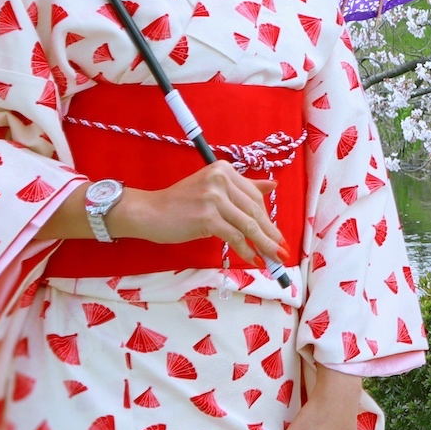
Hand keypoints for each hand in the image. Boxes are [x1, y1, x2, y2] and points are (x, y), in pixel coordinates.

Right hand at [112, 162, 283, 265]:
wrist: (149, 212)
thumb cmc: (180, 203)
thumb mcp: (212, 189)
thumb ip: (242, 187)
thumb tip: (272, 185)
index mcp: (224, 170)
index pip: (254, 196)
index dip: (268, 217)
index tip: (277, 233)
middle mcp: (220, 179)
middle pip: (254, 210)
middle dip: (271, 232)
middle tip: (281, 250)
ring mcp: (213, 197)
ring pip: (248, 224)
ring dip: (264, 244)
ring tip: (274, 258)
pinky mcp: (207, 217)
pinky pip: (234, 236)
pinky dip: (246, 250)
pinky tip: (254, 259)